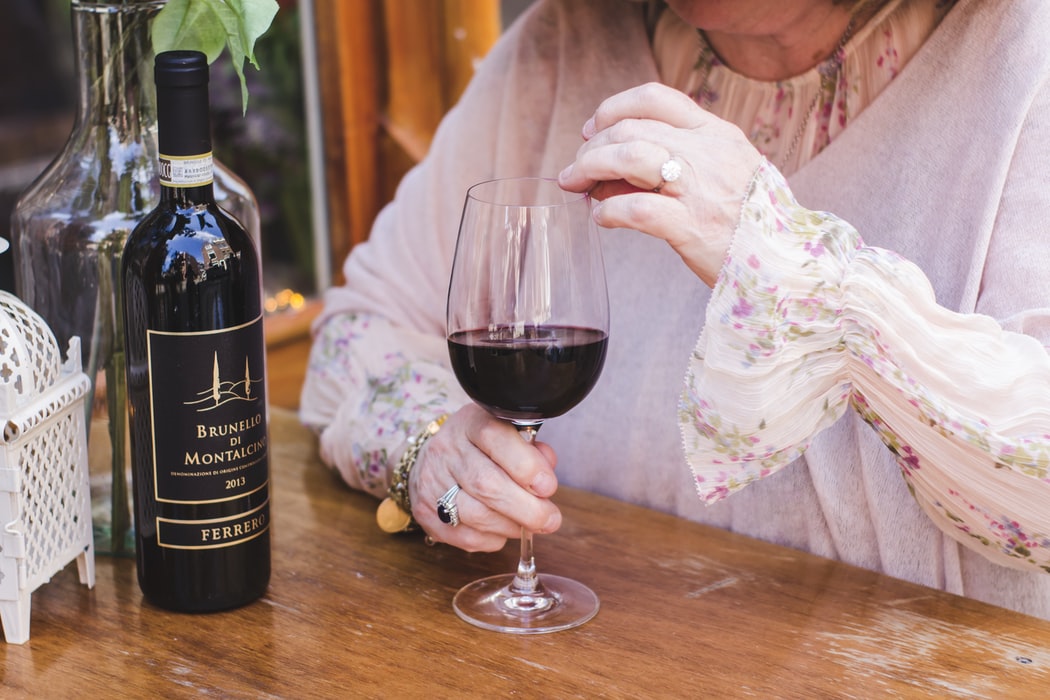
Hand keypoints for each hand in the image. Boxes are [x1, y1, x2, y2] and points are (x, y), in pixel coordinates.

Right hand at [409, 403, 561, 551]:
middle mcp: (446, 450)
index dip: (526, 465)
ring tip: (530, 525)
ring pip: (476, 515)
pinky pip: (466, 537)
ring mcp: (432, 483)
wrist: (434, 460)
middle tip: (550, 519)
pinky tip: (503, 531)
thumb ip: (531, 451)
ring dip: (512, 526)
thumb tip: (546, 476)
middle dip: (527, 508)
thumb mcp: (508, 434)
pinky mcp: (426, 513)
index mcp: (470, 423)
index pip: (494, 437)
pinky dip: (493, 539)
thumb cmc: (481, 447)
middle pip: (486, 483)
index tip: (548, 486)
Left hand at [558, 82, 762, 286]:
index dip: (614, 108)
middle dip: (591, 148)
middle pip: (631, 129)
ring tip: (578, 187)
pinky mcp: (691, 227)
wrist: (788, 262)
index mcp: (716, 134)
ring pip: (630, 158)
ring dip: (592, 169)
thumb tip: (607, 176)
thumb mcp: (722, 175)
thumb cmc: (750, 222)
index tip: (593, 129)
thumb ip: (673, 165)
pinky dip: (608, 211)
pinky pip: (636, 210)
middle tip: (575, 170)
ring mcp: (699, 190)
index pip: (655, 98)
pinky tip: (601, 219)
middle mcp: (707, 154)